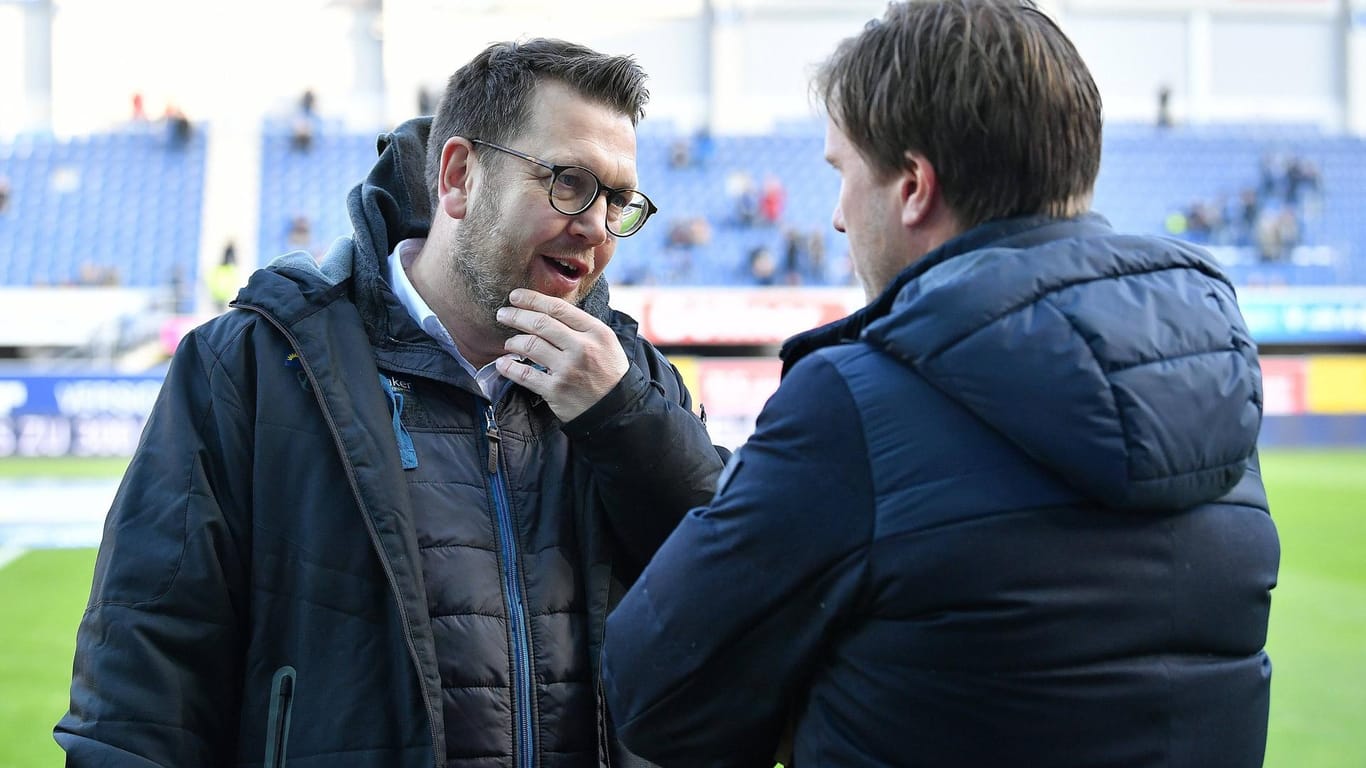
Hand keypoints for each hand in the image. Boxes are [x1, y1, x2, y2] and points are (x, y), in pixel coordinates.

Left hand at [494, 288, 629, 421]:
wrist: (617, 409)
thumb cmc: (608, 373)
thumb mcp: (606, 342)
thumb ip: (582, 326)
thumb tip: (548, 309)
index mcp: (596, 332)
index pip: (558, 308)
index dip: (533, 299)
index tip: (516, 296)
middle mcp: (582, 348)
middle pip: (540, 324)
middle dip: (516, 316)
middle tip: (503, 314)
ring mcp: (568, 370)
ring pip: (530, 345)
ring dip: (513, 341)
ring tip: (509, 343)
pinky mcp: (556, 390)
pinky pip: (524, 374)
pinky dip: (509, 367)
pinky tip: (503, 363)